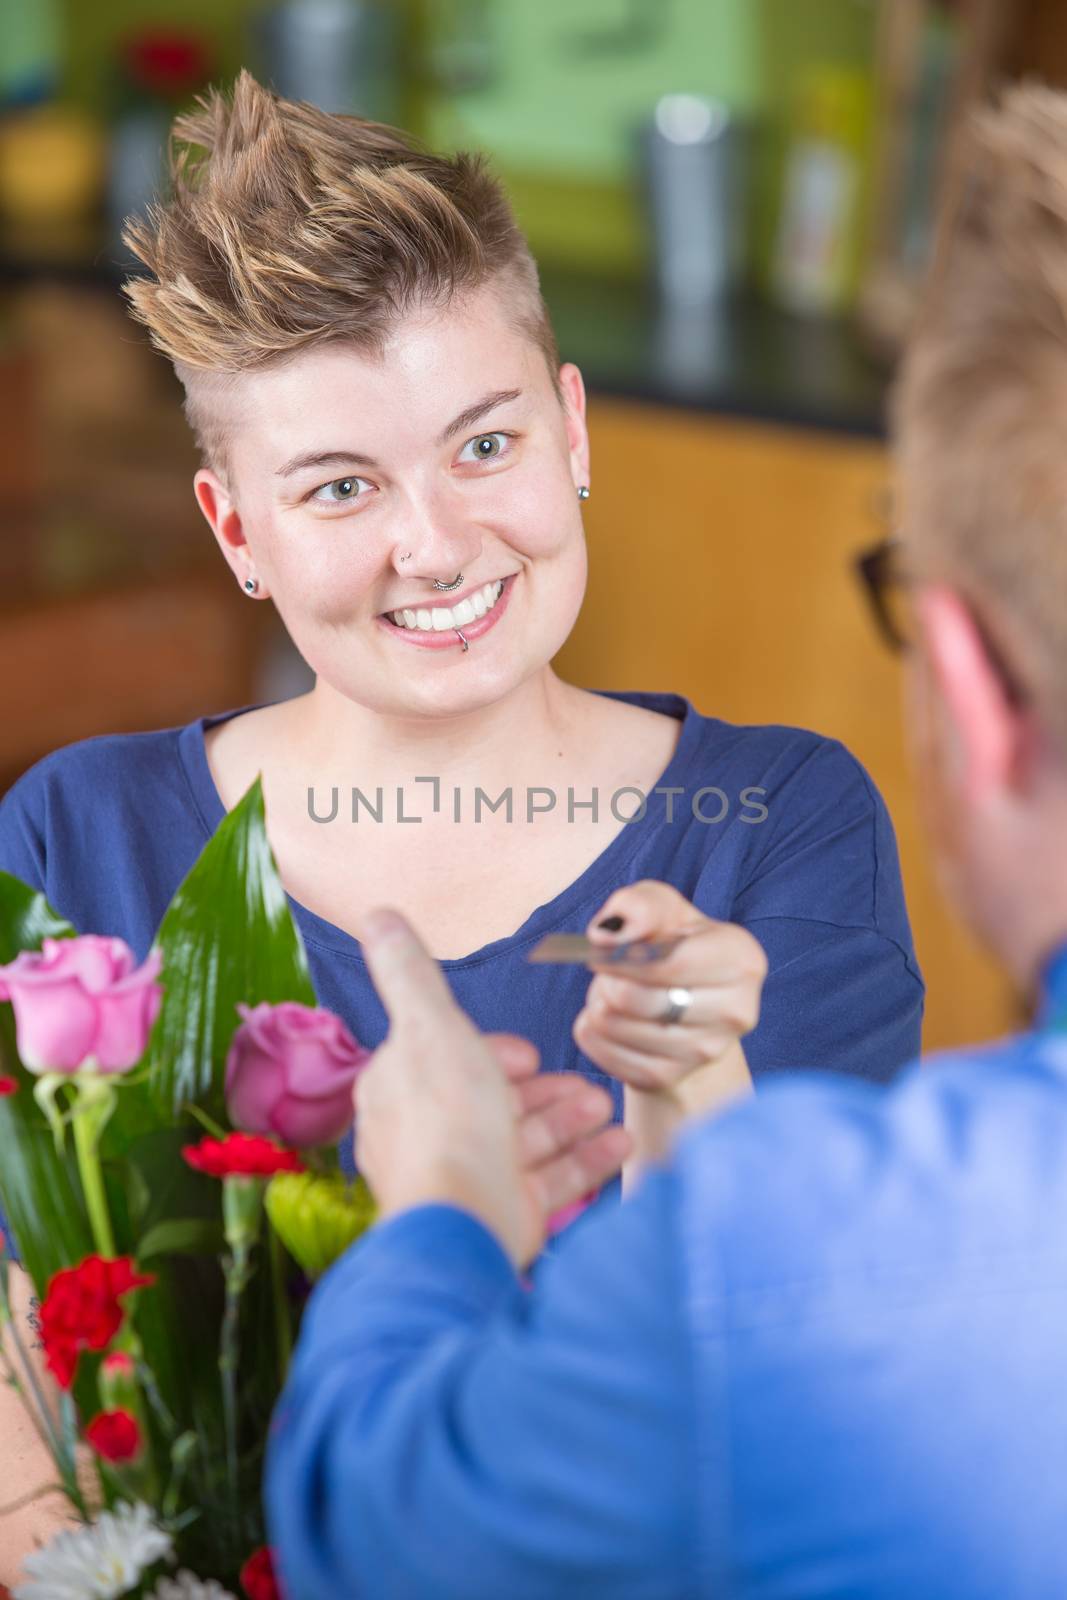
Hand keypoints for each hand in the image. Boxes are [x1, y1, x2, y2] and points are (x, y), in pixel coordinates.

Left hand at [354, 909, 630, 1266]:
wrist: (463, 1223)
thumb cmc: (447, 1121)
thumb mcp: (432, 1027)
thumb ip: (410, 973)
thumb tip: (377, 915)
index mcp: (401, 1090)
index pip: (448, 1061)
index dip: (493, 1054)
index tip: (528, 1054)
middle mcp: (429, 1136)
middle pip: (495, 1102)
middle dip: (546, 1089)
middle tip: (585, 1082)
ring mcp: (467, 1177)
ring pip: (526, 1140)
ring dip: (571, 1119)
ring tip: (607, 1105)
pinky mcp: (501, 1212)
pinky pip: (549, 1180)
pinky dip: (585, 1159)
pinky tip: (620, 1142)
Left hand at [572, 882, 765, 1166]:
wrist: (684, 1001)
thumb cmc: (671, 943)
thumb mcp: (660, 907)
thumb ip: (639, 905)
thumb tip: (612, 934)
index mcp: (742, 960)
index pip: (668, 963)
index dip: (622, 956)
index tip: (606, 951)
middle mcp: (736, 1012)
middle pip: (632, 998)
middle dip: (607, 980)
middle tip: (610, 973)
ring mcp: (706, 1052)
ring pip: (612, 1025)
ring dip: (597, 1002)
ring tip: (614, 993)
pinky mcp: (670, 1079)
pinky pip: (602, 1052)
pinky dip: (591, 1032)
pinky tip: (610, 1019)